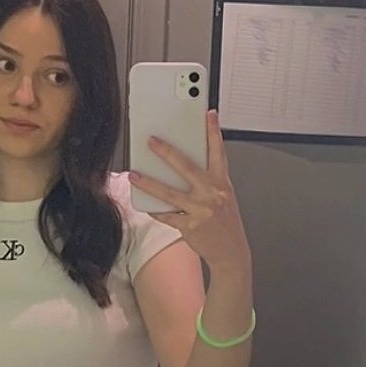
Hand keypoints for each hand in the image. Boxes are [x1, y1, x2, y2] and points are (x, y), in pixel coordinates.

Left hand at [129, 109, 250, 272]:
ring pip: (169, 193)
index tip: (208, 114)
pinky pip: (166, 215)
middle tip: (152, 141)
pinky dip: (155, 209)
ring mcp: (200, 211)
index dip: (214, 132)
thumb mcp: (224, 196)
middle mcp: (212, 195)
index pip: (218, 152)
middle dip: (167, 152)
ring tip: (134, 174)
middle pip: (187, 167)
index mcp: (222, 183)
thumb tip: (183, 165)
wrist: (231, 252)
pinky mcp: (190, 227)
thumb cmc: (225, 222)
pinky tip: (144, 203)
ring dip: (149, 183)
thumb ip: (208, 180)